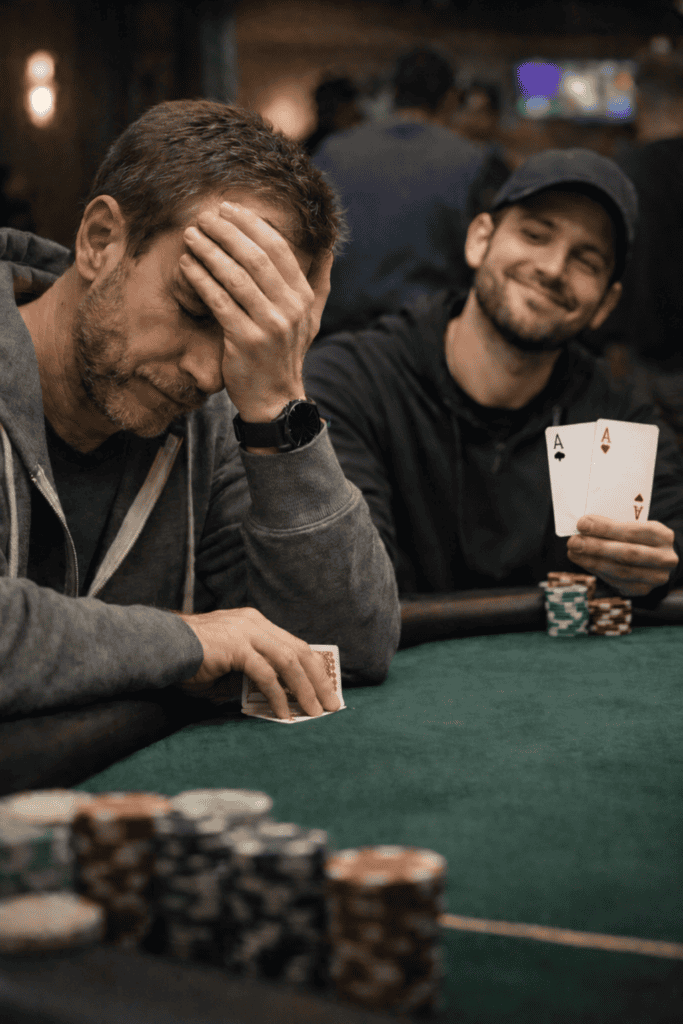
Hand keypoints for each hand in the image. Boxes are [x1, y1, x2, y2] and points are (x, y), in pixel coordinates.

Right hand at [176, 606, 340, 719]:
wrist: (160, 647)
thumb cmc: (190, 659)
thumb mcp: (229, 666)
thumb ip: (252, 674)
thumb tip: (279, 696)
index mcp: (255, 623)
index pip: (294, 645)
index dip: (313, 668)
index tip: (325, 689)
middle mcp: (254, 623)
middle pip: (299, 651)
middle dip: (318, 680)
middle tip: (331, 704)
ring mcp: (245, 632)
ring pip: (288, 660)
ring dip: (305, 688)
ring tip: (314, 712)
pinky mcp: (235, 646)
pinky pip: (265, 673)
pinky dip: (278, 694)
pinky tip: (283, 713)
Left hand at [179, 200, 332, 419]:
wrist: (275, 399)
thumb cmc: (286, 354)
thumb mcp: (311, 319)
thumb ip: (319, 282)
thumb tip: (329, 248)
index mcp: (303, 297)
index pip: (278, 249)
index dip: (252, 224)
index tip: (229, 209)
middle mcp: (290, 309)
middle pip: (256, 257)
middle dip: (227, 232)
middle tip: (205, 216)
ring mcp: (269, 325)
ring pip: (235, 276)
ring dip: (210, 251)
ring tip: (192, 235)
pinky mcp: (246, 340)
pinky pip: (219, 301)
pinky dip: (201, 279)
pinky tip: (187, 265)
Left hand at [567, 515, 678, 596]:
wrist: (657, 558)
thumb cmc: (640, 537)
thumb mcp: (635, 525)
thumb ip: (614, 525)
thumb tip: (585, 524)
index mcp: (663, 536)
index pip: (632, 532)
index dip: (605, 529)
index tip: (583, 524)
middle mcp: (664, 559)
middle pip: (627, 554)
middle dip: (596, 548)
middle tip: (574, 542)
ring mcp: (655, 577)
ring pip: (620, 571)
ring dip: (592, 561)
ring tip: (574, 552)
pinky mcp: (642, 590)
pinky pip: (616, 582)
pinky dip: (597, 571)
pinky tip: (584, 562)